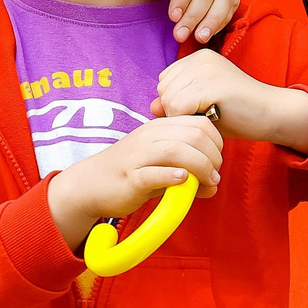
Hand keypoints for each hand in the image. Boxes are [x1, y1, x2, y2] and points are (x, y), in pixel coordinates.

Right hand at [46, 115, 224, 250]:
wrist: (89, 185)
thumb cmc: (128, 174)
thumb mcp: (159, 166)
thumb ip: (186, 171)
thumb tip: (213, 184)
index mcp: (158, 129)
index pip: (200, 123)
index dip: (217, 142)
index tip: (216, 161)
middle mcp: (149, 137)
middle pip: (194, 135)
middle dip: (213, 156)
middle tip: (214, 175)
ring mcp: (138, 156)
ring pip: (177, 150)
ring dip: (201, 167)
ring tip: (207, 182)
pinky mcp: (131, 178)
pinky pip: (154, 173)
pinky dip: (173, 176)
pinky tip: (182, 181)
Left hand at [151, 50, 307, 151]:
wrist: (272, 113)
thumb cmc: (238, 112)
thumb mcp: (201, 106)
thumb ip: (176, 103)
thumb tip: (151, 107)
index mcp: (197, 59)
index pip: (164, 82)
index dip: (176, 103)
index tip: (201, 108)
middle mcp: (200, 58)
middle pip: (163, 90)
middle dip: (177, 110)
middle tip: (206, 113)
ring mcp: (206, 69)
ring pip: (168, 99)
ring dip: (184, 116)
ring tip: (210, 114)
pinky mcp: (211, 84)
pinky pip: (178, 107)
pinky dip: (189, 119)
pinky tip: (211, 117)